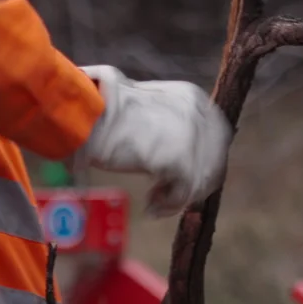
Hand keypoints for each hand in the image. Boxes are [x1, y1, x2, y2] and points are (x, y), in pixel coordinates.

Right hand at [80, 65, 231, 216]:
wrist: (86, 116)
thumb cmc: (101, 115)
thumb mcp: (145, 112)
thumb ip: (168, 127)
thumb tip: (181, 160)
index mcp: (191, 97)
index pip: (216, 138)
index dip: (202, 165)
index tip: (177, 180)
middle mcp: (197, 112)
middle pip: (214, 163)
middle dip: (192, 186)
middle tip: (166, 196)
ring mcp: (191, 135)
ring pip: (200, 182)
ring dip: (177, 198)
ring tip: (153, 202)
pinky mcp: (179, 158)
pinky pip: (183, 195)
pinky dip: (167, 206)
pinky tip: (150, 207)